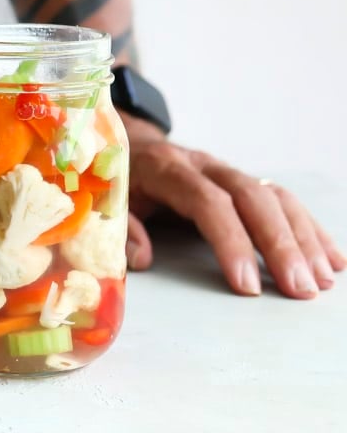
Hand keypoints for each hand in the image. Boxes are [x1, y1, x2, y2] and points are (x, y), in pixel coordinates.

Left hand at [121, 114, 344, 297]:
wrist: (130, 143)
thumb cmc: (118, 178)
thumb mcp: (108, 198)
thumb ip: (121, 226)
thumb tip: (141, 259)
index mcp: (168, 168)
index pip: (208, 202)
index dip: (230, 241)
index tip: (247, 284)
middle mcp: (206, 166)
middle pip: (253, 199)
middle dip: (280, 245)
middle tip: (300, 290)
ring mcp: (229, 172)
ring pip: (276, 198)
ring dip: (303, 240)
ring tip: (322, 281)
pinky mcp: (244, 181)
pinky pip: (284, 201)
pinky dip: (310, 230)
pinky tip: (333, 260)